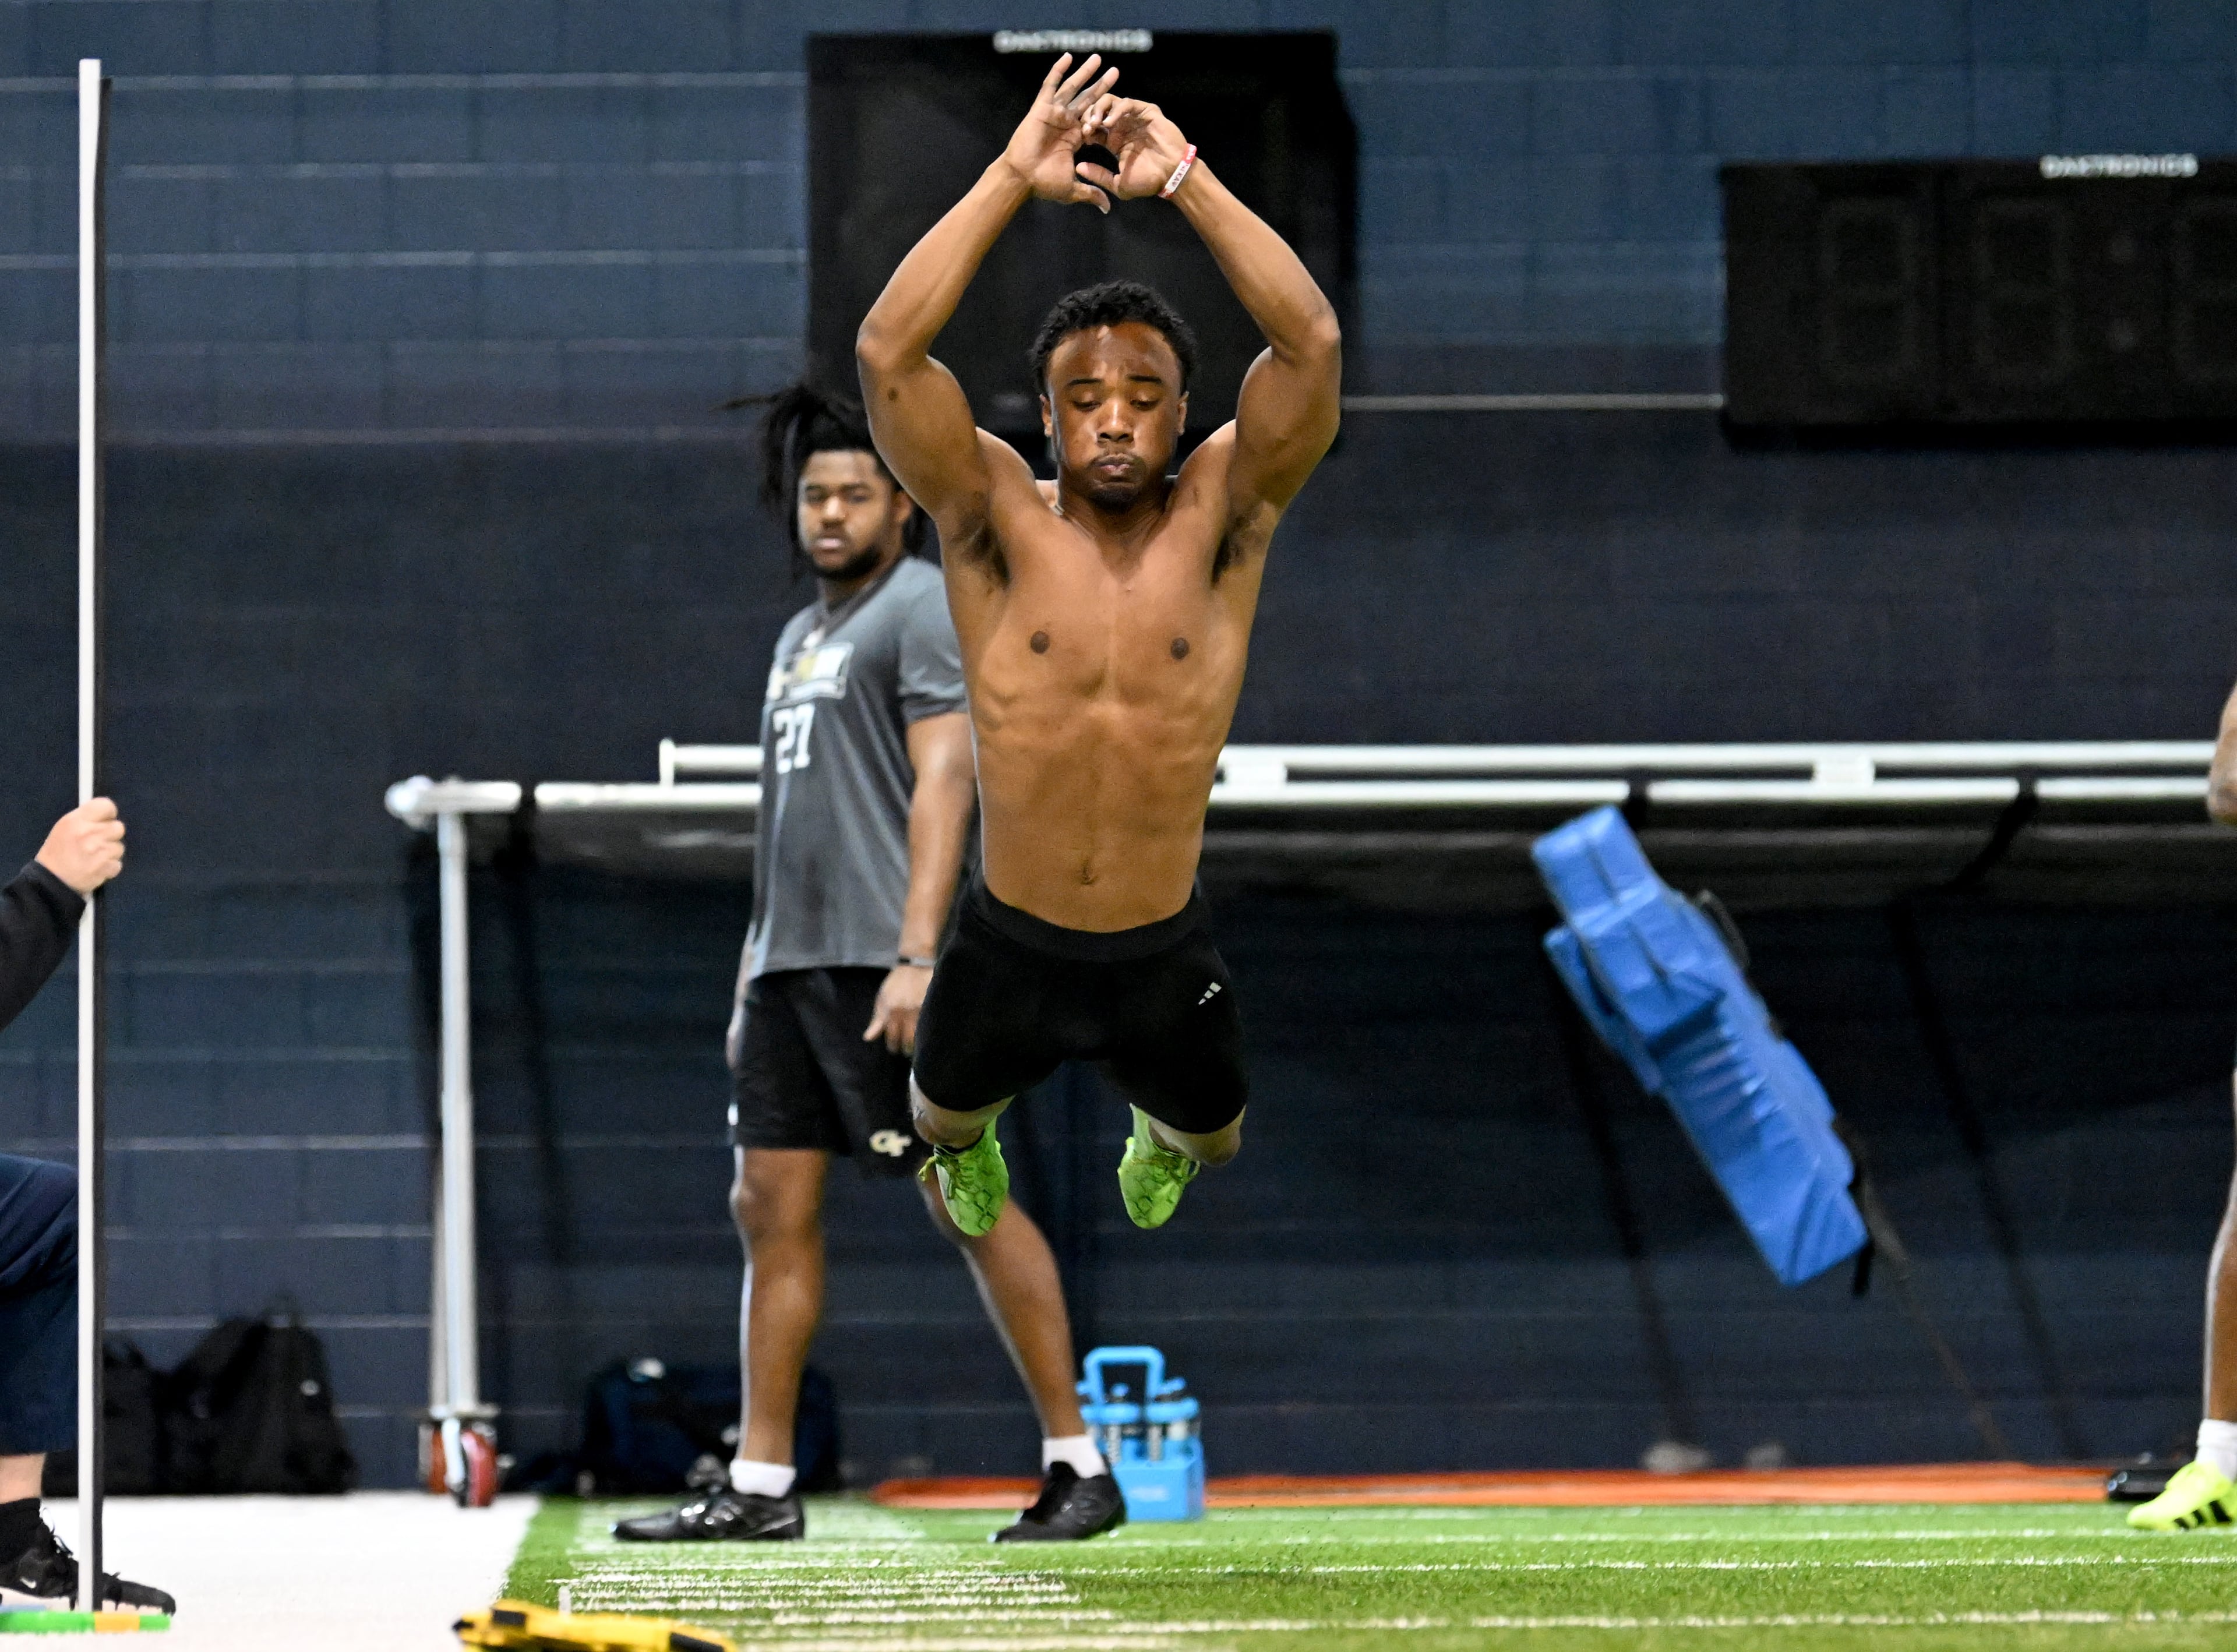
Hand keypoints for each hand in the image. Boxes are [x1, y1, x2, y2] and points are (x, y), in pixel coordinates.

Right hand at [37, 797, 123, 895]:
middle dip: (110, 835)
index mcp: (76, 820)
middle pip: (118, 827)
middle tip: (98, 842)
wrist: (50, 881)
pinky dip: (109, 867)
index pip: (105, 805)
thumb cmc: (57, 853)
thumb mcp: (64, 828)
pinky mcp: (105, 867)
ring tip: (94, 858)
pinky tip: (96, 868)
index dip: (108, 813)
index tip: (105, 820)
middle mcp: (89, 833)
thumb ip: (84, 820)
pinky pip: (117, 864)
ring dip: (110, 853)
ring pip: (119, 847)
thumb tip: (105, 816)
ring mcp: (99, 851)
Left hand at [863, 963, 933, 1054]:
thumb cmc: (897, 982)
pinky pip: (929, 1025)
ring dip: (917, 1044)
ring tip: (916, 1048)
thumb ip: (876, 1020)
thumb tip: (868, 1038)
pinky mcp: (932, 1007)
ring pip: (919, 1035)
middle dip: (905, 1047)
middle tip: (905, 1051)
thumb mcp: (882, 998)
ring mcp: (920, 1010)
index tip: (894, 1049)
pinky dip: (927, 1033)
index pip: (892, 1036)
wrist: (916, 966)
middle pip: (906, 1039)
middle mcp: (905, 1012)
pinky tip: (927, 1037)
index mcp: (890, 1010)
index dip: (893, 1045)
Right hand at [1002, 54, 1121, 212]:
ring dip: (1085, 73)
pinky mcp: (1041, 109)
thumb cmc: (1043, 183)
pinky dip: (1058, 71)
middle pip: (1087, 99)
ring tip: (1098, 58)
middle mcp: (1066, 122)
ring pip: (1073, 88)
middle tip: (1116, 72)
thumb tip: (1107, 208)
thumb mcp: (1073, 188)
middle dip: (1101, 85)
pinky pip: (1051, 85)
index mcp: (1074, 137)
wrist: (1022, 178)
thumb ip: (1091, 193)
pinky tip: (1067, 57)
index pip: (1094, 119)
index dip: (1107, 110)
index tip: (1122, 102)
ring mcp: (1054, 113)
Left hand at [1077, 96, 1191, 201]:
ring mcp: (1134, 117)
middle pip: (1098, 111)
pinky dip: (1116, 109)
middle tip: (1085, 128)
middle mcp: (1122, 126)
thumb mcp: (1118, 184)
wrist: (1172, 176)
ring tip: (1095, 123)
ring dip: (1099, 110)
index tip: (1080, 138)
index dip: (1084, 130)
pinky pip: (1127, 103)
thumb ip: (1099, 176)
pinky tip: (1109, 122)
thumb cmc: (1148, 181)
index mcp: (1114, 141)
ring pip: (1110, 102)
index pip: (1093, 128)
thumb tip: (1078, 169)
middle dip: (1088, 117)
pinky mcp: (1146, 111)